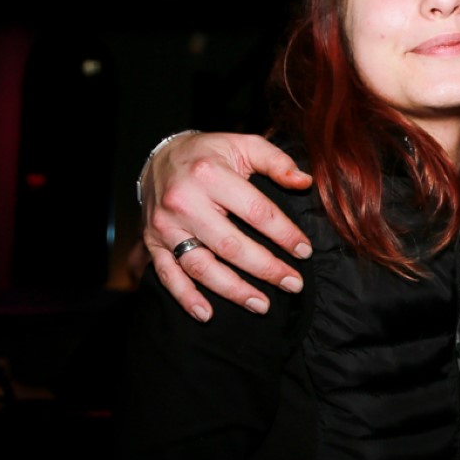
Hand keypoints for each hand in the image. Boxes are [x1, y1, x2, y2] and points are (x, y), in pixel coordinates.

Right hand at [142, 132, 312, 321]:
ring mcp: (166, 226)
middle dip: (266, 269)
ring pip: (201, 266)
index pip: (256, 212)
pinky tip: (207, 314)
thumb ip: (277, 161)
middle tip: (293, 284)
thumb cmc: (211, 154)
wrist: (161, 158)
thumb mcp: (244, 145)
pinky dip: (186, 298)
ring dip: (233, 291)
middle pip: (231, 245)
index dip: (284, 234)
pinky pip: (168, 275)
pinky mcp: (153, 243)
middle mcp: (184, 202)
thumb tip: (305, 182)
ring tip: (263, 305)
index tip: (305, 251)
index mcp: (210, 175)